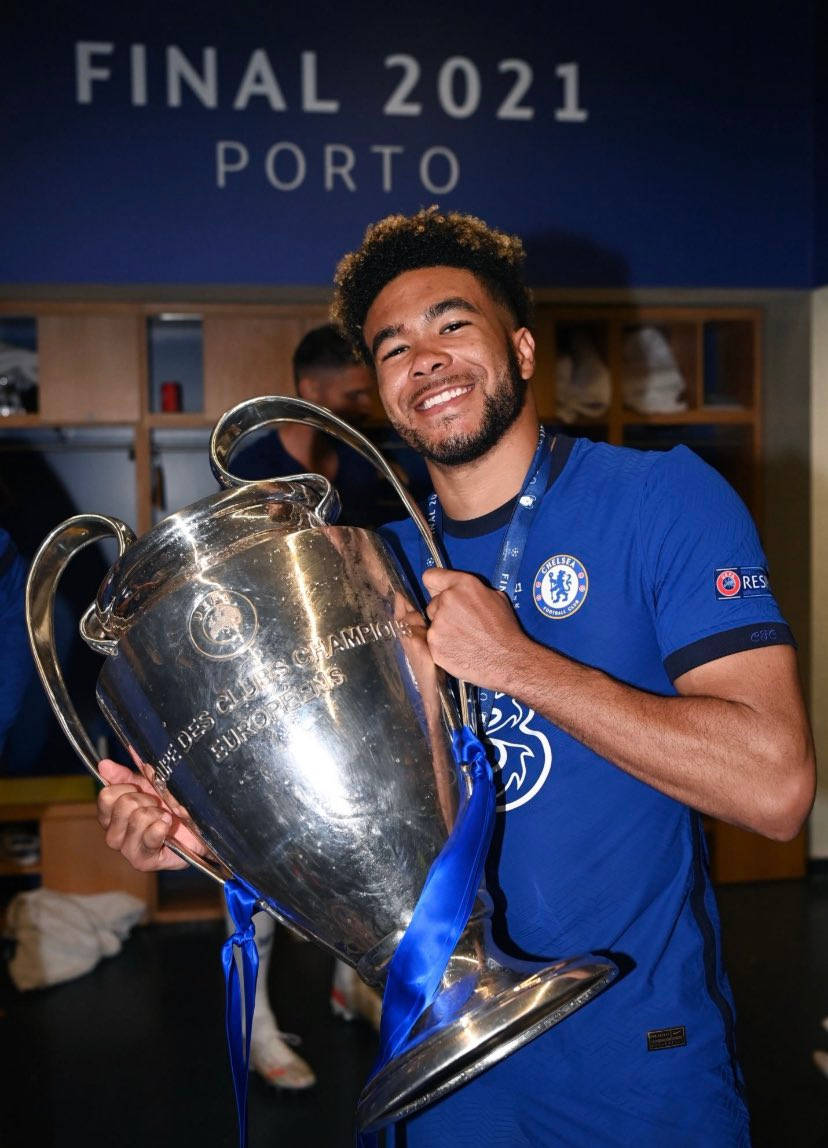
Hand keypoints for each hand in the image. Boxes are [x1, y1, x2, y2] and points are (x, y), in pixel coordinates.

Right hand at [97, 758, 204, 871]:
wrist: (198, 827)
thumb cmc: (171, 806)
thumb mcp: (148, 785)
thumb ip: (125, 775)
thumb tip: (104, 764)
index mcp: (112, 815)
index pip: (106, 796)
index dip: (127, 787)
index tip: (142, 790)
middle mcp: (114, 834)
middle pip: (122, 805)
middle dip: (145, 799)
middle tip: (157, 805)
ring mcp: (127, 849)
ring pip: (136, 819)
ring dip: (156, 813)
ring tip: (165, 817)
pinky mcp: (143, 861)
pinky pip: (148, 838)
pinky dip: (161, 827)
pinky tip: (168, 826)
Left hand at [421, 568, 527, 690]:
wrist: (507, 660)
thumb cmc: (504, 630)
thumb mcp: (496, 597)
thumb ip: (471, 590)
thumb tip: (460, 591)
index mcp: (463, 585)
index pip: (431, 576)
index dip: (435, 585)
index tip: (438, 592)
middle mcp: (447, 601)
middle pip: (433, 603)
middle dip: (443, 612)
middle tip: (462, 623)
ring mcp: (438, 624)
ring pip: (432, 624)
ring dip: (443, 630)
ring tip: (463, 639)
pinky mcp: (434, 645)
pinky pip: (433, 643)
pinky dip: (443, 647)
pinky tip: (460, 650)